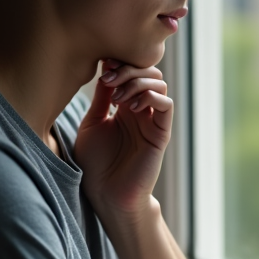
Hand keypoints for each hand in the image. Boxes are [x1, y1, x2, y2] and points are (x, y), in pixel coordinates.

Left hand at [74, 60, 171, 218]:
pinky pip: (166, 105)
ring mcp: (152, 121)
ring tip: (117, 97)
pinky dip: (150, 97)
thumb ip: (101, 98)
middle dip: (128, 69)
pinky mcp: (161, 134)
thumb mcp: (91, 124)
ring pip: (159, 84)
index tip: (103, 65)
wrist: (107, 195)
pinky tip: (130, 108)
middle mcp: (141, 110)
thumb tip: (105, 69)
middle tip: (109, 79)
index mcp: (124, 106)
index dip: (120, 63)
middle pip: (148, 72)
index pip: (132, 72)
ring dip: (137, 82)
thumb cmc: (95, 165)